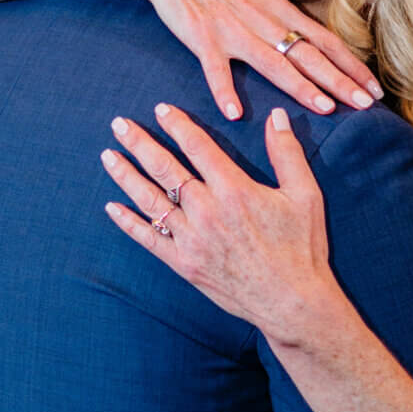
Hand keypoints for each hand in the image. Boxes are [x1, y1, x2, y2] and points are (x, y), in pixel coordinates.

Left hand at [102, 102, 341, 343]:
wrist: (291, 302)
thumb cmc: (301, 248)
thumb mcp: (305, 195)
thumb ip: (287, 153)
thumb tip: (276, 115)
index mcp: (234, 190)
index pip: (197, 146)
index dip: (177, 124)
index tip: (160, 109)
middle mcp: (207, 212)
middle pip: (164, 168)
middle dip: (139, 143)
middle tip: (119, 124)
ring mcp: (191, 240)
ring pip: (150, 201)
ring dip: (126, 176)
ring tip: (108, 156)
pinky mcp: (184, 264)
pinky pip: (149, 240)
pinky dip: (128, 223)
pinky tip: (112, 207)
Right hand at [122, 0, 380, 123]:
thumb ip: (279, 18)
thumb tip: (305, 42)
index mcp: (279, 9)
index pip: (326, 41)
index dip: (352, 65)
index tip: (375, 89)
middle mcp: (263, 20)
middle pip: (309, 55)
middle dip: (341, 81)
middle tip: (367, 105)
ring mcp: (233, 29)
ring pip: (274, 62)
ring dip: (301, 87)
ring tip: (325, 108)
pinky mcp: (201, 37)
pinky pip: (215, 68)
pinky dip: (225, 91)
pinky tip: (235, 113)